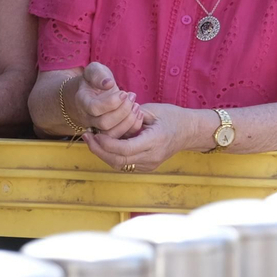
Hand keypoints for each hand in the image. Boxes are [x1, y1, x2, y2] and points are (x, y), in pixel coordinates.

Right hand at [71, 62, 144, 138]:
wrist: (90, 92)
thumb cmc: (94, 80)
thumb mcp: (94, 70)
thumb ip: (99, 75)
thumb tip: (108, 84)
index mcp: (83, 101)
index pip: (94, 108)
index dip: (111, 103)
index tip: (123, 93)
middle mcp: (88, 118)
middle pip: (104, 124)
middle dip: (122, 112)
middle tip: (132, 97)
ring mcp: (97, 127)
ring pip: (112, 134)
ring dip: (128, 121)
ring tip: (136, 105)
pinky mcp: (109, 132)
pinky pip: (121, 137)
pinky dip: (133, 127)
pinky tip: (139, 113)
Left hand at [83, 103, 202, 172]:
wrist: (190, 131)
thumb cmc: (173, 116)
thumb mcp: (153, 110)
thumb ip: (131, 115)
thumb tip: (110, 119)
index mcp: (155, 141)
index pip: (124, 149)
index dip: (106, 144)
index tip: (94, 133)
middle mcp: (152, 156)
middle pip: (118, 161)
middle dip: (99, 150)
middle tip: (86, 137)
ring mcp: (150, 164)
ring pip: (120, 165)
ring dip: (103, 154)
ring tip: (91, 140)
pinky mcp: (148, 166)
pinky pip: (126, 164)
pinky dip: (113, 155)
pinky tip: (104, 144)